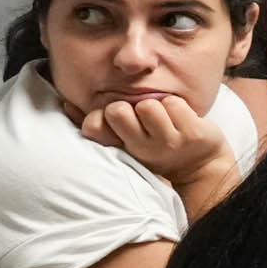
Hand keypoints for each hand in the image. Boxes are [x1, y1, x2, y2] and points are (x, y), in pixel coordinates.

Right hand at [83, 91, 238, 199]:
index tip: (115, 119)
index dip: (101, 116)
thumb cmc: (157, 145)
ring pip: (147, 106)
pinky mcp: (192, 134)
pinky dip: (178, 105)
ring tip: (164, 118)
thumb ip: (96, 123)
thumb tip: (66, 104)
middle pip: (117, 110)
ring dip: (156, 105)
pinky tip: (182, 118)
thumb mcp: (125, 139)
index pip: (93, 126)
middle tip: (143, 116)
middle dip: (129, 106)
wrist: (200, 164)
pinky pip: (174, 104)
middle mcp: (142, 147)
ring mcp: (168, 142)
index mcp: (122, 147)